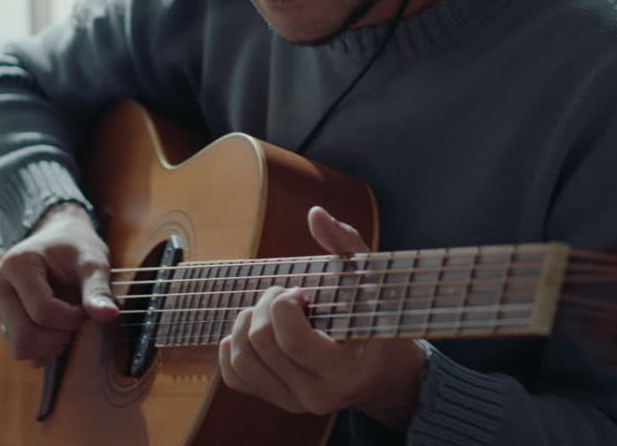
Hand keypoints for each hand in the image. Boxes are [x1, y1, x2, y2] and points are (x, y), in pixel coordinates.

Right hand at [0, 201, 118, 366]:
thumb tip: (109, 316)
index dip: (72, 318)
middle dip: (59, 336)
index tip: (87, 307)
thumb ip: (98, 289)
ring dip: (51, 344)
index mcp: (16, 265)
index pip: (42, 312)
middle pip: (25, 335)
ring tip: (69, 322)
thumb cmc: (77, 246)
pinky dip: (42, 348)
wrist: (61, 236)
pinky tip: (59, 330)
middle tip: (78, 318)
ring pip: (20, 346)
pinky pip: (18, 348)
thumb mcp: (92, 261)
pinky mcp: (4, 317)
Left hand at [218, 206, 427, 430]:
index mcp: (343, 371)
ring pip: (242, 360)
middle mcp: (315, 394)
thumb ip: (346, 245)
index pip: (290, 338)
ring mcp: (292, 401)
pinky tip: (251, 329)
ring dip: (246, 323)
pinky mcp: (276, 399)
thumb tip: (316, 214)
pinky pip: (235, 376)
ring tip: (270, 310)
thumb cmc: (378, 318)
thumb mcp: (371, 281)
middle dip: (266, 305)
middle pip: (261, 342)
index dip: (285, 304)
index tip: (301, 292)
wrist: (383, 371)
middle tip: (285, 295)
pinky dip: (232, 347)